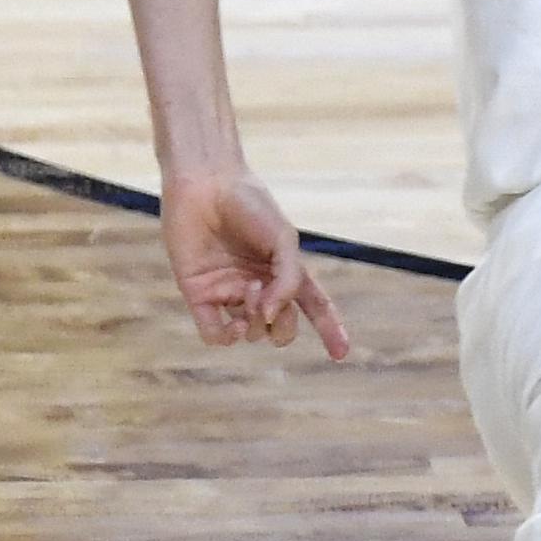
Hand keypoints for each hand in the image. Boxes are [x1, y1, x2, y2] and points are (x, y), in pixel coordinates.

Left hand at [161, 164, 348, 358]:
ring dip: (256, 319)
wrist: (206, 185)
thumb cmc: (249, 206)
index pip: (313, 306)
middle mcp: (258, 285)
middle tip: (270, 302)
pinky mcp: (198, 294)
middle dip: (281, 325)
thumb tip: (268, 317)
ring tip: (249, 290)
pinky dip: (227, 337)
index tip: (342, 354)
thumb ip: (288, 280)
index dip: (330, 329)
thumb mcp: (283, 240)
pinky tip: (234, 325)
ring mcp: (228, 292)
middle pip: (280, 326)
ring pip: (251, 332)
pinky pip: (214, 334)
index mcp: (284, 271)